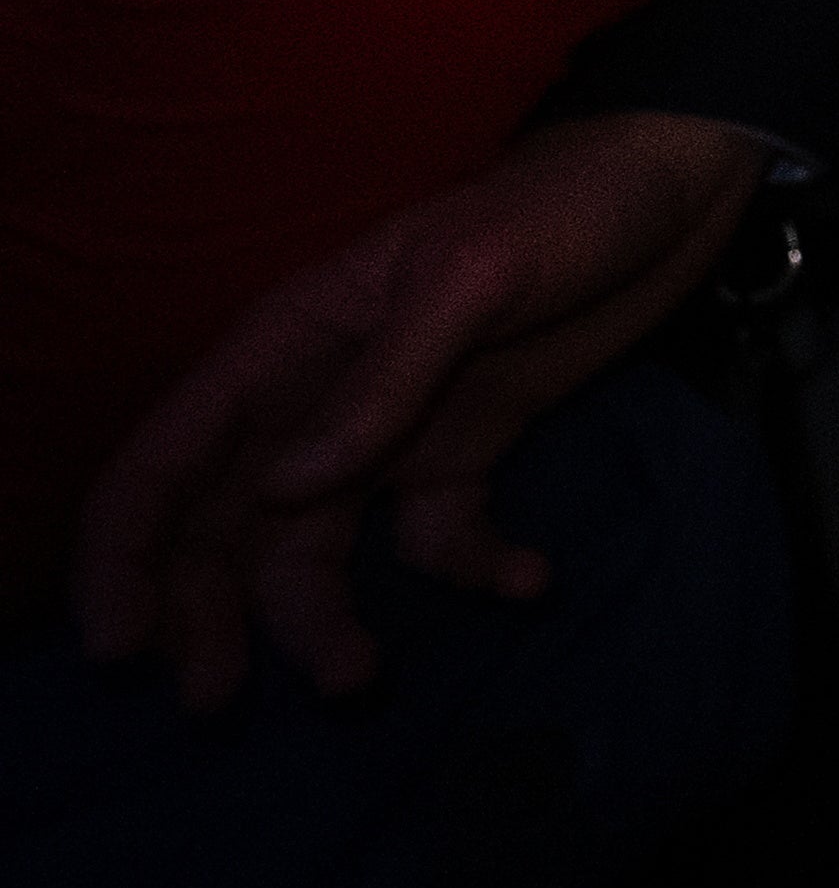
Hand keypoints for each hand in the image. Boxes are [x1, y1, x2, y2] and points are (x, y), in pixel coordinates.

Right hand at [66, 109, 759, 707]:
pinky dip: (474, 570)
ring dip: (322, 624)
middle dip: (204, 617)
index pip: (167, 457)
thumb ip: (383, 383)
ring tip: (360, 677)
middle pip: (222, 530)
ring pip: (316, 555)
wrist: (671, 188)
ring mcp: (392, 436)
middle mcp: (318, 402)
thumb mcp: (470, 278)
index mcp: (286, 347)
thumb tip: (285, 489)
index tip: (119, 644)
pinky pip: (443, 538)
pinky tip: (530, 577)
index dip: (122, 551)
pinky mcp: (468, 455)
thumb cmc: (562, 206)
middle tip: (217, 698)